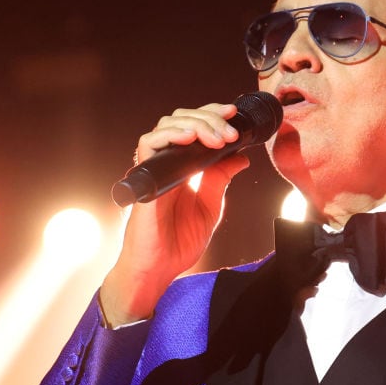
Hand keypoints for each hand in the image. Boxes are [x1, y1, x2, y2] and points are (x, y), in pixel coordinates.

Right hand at [99, 102, 249, 326]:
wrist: (159, 268)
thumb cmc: (177, 243)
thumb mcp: (210, 207)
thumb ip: (220, 180)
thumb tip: (241, 158)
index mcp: (182, 167)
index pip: (194, 127)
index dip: (212, 116)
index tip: (233, 116)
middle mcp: (167, 163)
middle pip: (181, 119)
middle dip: (209, 118)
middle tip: (230, 132)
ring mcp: (155, 169)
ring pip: (167, 125)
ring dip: (196, 125)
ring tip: (217, 139)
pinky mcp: (145, 179)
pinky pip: (148, 145)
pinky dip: (169, 135)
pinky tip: (190, 139)